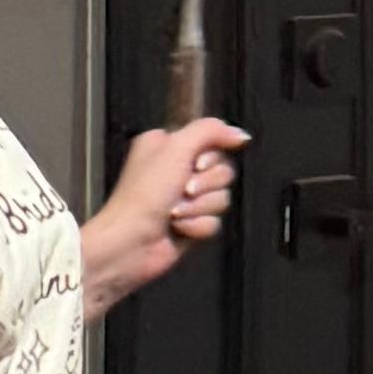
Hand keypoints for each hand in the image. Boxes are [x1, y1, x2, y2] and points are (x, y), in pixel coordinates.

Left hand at [84, 118, 245, 306]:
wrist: (130, 242)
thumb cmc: (146, 193)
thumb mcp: (175, 147)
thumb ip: (210, 131)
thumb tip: (242, 135)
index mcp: (168, 145)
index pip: (214, 143)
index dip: (211, 157)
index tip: (196, 165)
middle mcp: (177, 170)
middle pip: (223, 171)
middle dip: (206, 184)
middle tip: (184, 191)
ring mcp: (185, 200)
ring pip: (221, 198)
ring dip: (199, 207)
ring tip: (175, 214)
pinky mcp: (190, 225)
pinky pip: (214, 222)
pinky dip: (197, 226)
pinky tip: (178, 230)